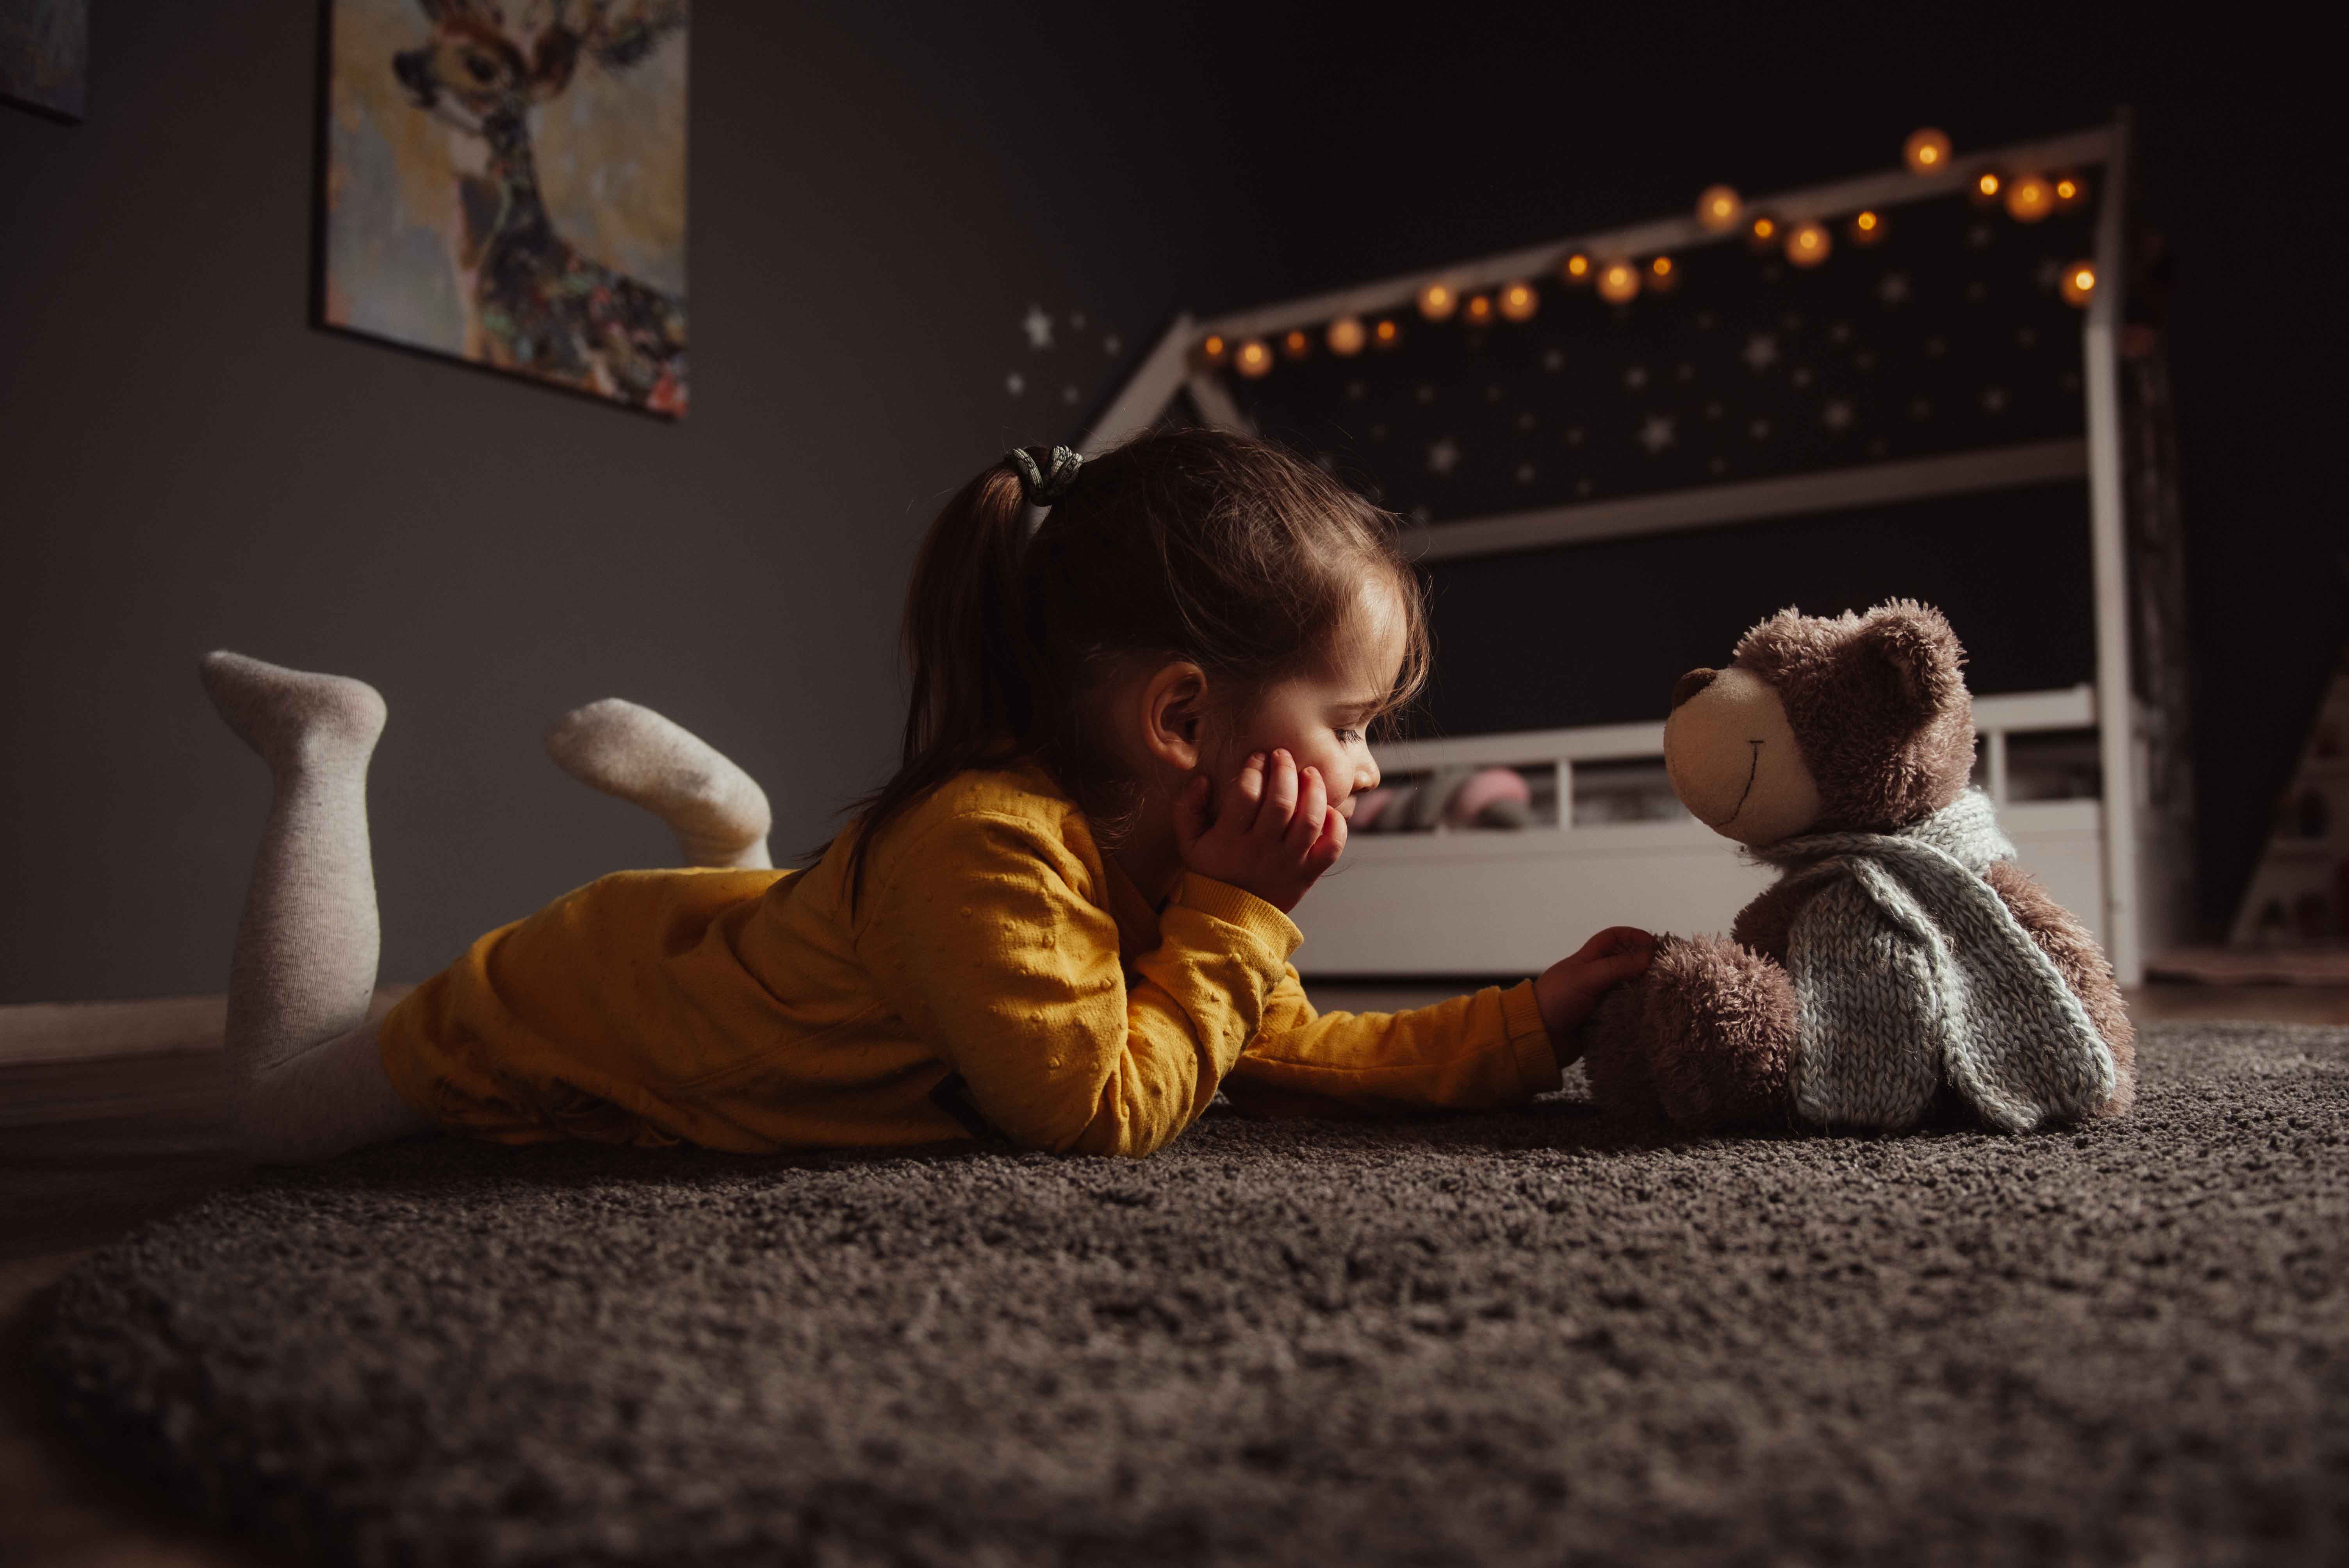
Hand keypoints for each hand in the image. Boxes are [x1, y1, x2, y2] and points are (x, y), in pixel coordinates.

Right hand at [1173, 749, 1344, 913]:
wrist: (1230, 917)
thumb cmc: (1212, 872)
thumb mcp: (1189, 843)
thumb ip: (1187, 809)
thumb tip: (1203, 780)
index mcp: (1230, 840)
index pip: (1246, 795)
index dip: (1253, 770)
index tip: (1257, 757)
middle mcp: (1262, 851)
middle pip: (1281, 803)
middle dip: (1284, 770)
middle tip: (1282, 755)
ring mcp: (1288, 863)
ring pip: (1310, 820)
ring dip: (1313, 790)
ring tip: (1308, 773)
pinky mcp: (1308, 874)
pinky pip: (1331, 848)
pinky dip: (1337, 826)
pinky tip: (1328, 810)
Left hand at [1534, 926, 1655, 1058]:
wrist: (1537, 1037)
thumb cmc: (1556, 1000)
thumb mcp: (1585, 978)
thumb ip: (1616, 966)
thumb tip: (1649, 955)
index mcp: (1587, 960)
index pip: (1612, 938)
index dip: (1632, 936)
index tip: (1654, 945)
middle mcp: (1595, 977)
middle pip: (1626, 964)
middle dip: (1645, 965)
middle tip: (1669, 973)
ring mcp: (1600, 999)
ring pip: (1629, 989)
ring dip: (1644, 990)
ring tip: (1666, 994)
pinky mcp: (1603, 1020)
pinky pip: (1626, 1012)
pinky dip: (1638, 1011)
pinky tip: (1653, 1014)